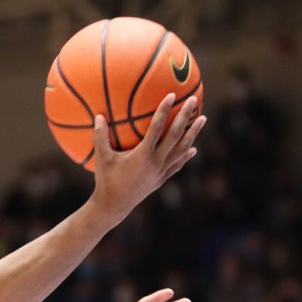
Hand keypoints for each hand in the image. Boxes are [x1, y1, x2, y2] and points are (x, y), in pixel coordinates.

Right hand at [89, 94, 204, 220]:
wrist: (114, 206)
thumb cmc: (106, 180)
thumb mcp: (102, 158)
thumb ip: (99, 137)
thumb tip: (98, 115)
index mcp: (142, 155)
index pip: (156, 128)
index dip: (164, 111)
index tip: (171, 95)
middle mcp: (156, 162)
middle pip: (175, 136)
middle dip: (185, 117)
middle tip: (193, 101)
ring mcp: (161, 171)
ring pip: (181, 150)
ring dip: (193, 133)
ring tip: (202, 118)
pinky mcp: (161, 179)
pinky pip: (177, 165)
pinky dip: (186, 156)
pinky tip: (193, 149)